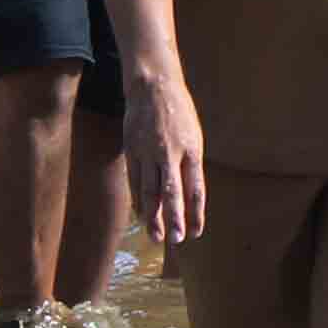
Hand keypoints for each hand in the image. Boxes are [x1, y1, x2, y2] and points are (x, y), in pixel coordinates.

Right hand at [122, 76, 206, 244]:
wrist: (153, 87)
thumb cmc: (179, 114)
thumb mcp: (193, 137)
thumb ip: (191, 165)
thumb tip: (189, 196)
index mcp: (191, 150)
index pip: (195, 188)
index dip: (196, 212)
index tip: (196, 232)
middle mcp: (169, 153)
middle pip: (171, 192)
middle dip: (174, 219)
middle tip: (175, 241)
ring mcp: (148, 152)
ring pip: (149, 190)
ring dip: (153, 215)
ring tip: (155, 236)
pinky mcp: (132, 149)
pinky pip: (135, 180)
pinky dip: (138, 199)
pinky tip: (141, 214)